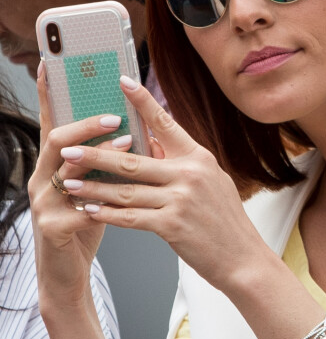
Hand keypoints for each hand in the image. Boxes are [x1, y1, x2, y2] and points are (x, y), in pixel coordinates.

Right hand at [30, 67, 134, 311]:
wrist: (68, 270)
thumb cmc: (87, 219)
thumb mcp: (98, 183)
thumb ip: (108, 159)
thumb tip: (136, 131)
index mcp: (57, 163)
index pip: (52, 121)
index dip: (49, 93)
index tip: (53, 64)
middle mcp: (44, 177)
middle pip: (57, 139)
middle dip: (85, 124)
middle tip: (114, 115)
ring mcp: (44, 202)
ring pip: (65, 170)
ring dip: (97, 155)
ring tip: (127, 144)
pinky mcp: (53, 229)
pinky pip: (76, 210)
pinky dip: (100, 201)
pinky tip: (119, 198)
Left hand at [59, 76, 265, 290]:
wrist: (242, 256)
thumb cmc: (225, 218)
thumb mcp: (211, 180)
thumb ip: (181, 162)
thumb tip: (150, 145)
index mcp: (198, 157)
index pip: (166, 123)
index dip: (143, 101)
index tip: (123, 82)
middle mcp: (189, 174)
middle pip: (133, 160)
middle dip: (96, 154)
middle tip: (69, 148)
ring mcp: (181, 199)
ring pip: (126, 190)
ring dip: (94, 187)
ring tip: (69, 181)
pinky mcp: (172, 225)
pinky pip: (131, 217)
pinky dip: (107, 214)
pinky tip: (89, 211)